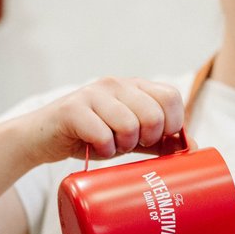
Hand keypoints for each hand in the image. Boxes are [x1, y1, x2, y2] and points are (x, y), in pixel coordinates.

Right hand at [27, 77, 184, 163]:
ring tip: (111, 146)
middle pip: (154, 112)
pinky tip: (94, 148)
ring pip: (129, 125)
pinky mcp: (73, 109)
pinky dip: (103, 149)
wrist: (42, 138)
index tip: (159, 139)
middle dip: (149, 137)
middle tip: (133, 144)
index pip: (171, 96)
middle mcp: (115, 84)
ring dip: (123, 146)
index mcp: (134, 86)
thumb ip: (157, 140)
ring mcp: (93, 94)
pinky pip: (102, 135)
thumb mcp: (128, 138)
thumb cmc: (90, 137)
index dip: (172, 123)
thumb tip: (192, 147)